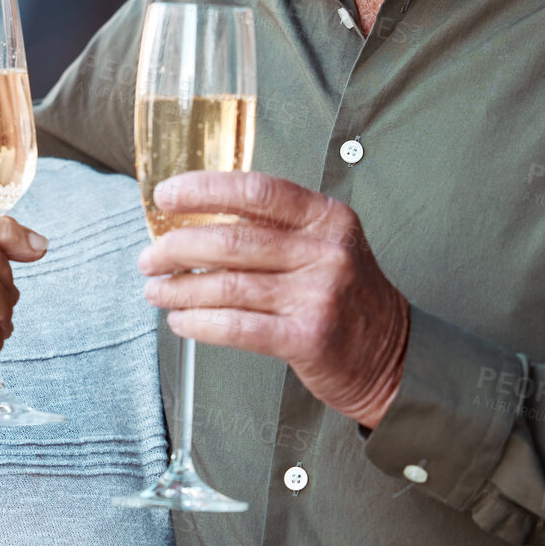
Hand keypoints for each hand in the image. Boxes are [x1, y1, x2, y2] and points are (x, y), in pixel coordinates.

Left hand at [139, 171, 408, 428]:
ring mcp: (319, 295)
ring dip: (180, 289)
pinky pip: (238, 327)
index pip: (256, 190)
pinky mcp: (308, 339)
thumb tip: (196, 218)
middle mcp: (326, 251)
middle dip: (178, 248)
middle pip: (232, 239)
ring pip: (229, 285)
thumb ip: (276, 226)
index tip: (165, 196)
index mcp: (326, 217)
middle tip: (149, 258)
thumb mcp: (326, 244)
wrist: (394, 356)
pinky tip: (181, 322)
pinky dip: (200, 323)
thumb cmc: (345, 295)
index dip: (204, 189)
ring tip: (156, 291)